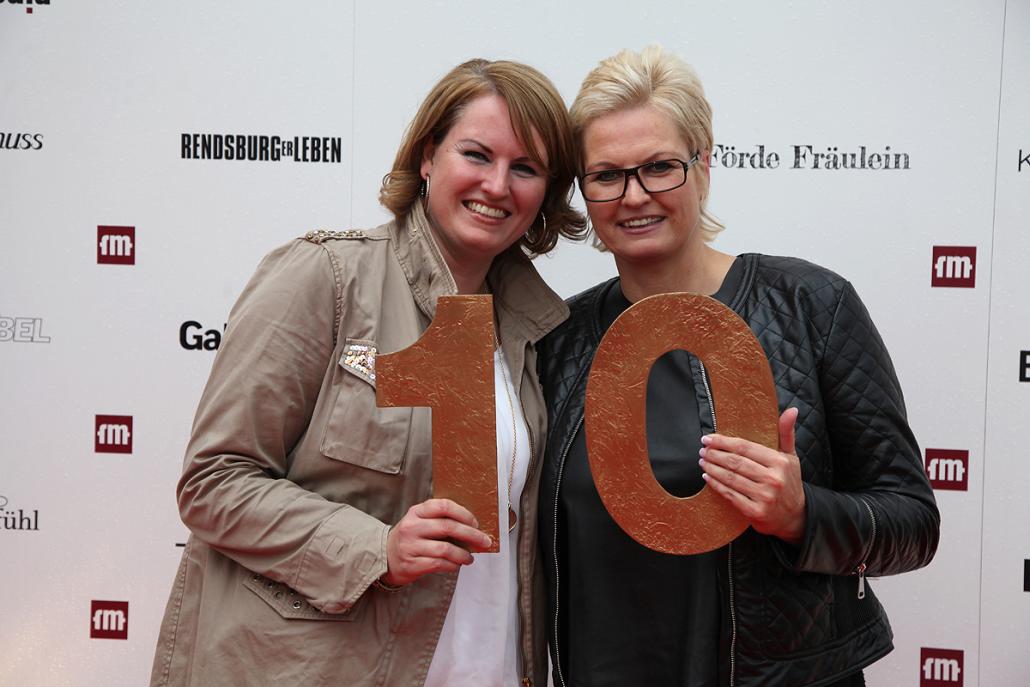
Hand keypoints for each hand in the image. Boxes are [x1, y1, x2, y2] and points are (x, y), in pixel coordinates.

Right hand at [380, 498, 492, 586]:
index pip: (443, 506)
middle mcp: (412, 527)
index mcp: (417, 512)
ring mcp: (411, 546)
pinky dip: (452, 565)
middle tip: (484, 542)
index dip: (463, 514)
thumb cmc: (411, 537)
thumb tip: (472, 527)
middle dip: (471, 535)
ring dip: (463, 554)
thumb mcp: (420, 521)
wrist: (384, 556)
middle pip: (448, 527)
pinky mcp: (412, 564)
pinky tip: (457, 565)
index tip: (475, 523)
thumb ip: (440, 519)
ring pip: (445, 549)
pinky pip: (438, 564)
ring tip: (470, 558)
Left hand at [698, 407, 805, 545]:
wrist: (794, 516)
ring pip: (731, 478)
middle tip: (703, 449)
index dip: (723, 442)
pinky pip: (730, 495)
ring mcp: (764, 497)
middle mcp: (773, 479)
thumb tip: (792, 409)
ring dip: (712, 468)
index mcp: (780, 462)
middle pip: (735, 462)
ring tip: (703, 461)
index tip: (708, 438)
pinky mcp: (755, 512)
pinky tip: (708, 477)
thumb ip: (786, 432)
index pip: (745, 447)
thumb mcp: (791, 456)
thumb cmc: (789, 481)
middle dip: (715, 454)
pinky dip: (716, 485)